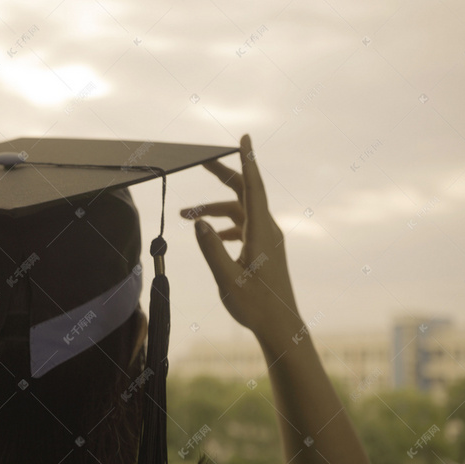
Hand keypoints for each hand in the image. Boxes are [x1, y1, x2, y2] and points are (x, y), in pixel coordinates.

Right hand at [180, 135, 300, 336]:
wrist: (280, 326)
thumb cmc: (255, 306)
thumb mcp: (227, 279)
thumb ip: (211, 248)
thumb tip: (199, 221)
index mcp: (261, 232)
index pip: (253, 187)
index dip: (248, 160)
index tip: (245, 138)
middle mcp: (267, 230)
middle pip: (245, 192)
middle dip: (224, 175)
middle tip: (204, 161)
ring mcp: (267, 238)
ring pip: (240, 211)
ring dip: (214, 209)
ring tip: (185, 214)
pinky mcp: (264, 248)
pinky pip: (243, 226)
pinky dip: (224, 225)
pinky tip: (208, 234)